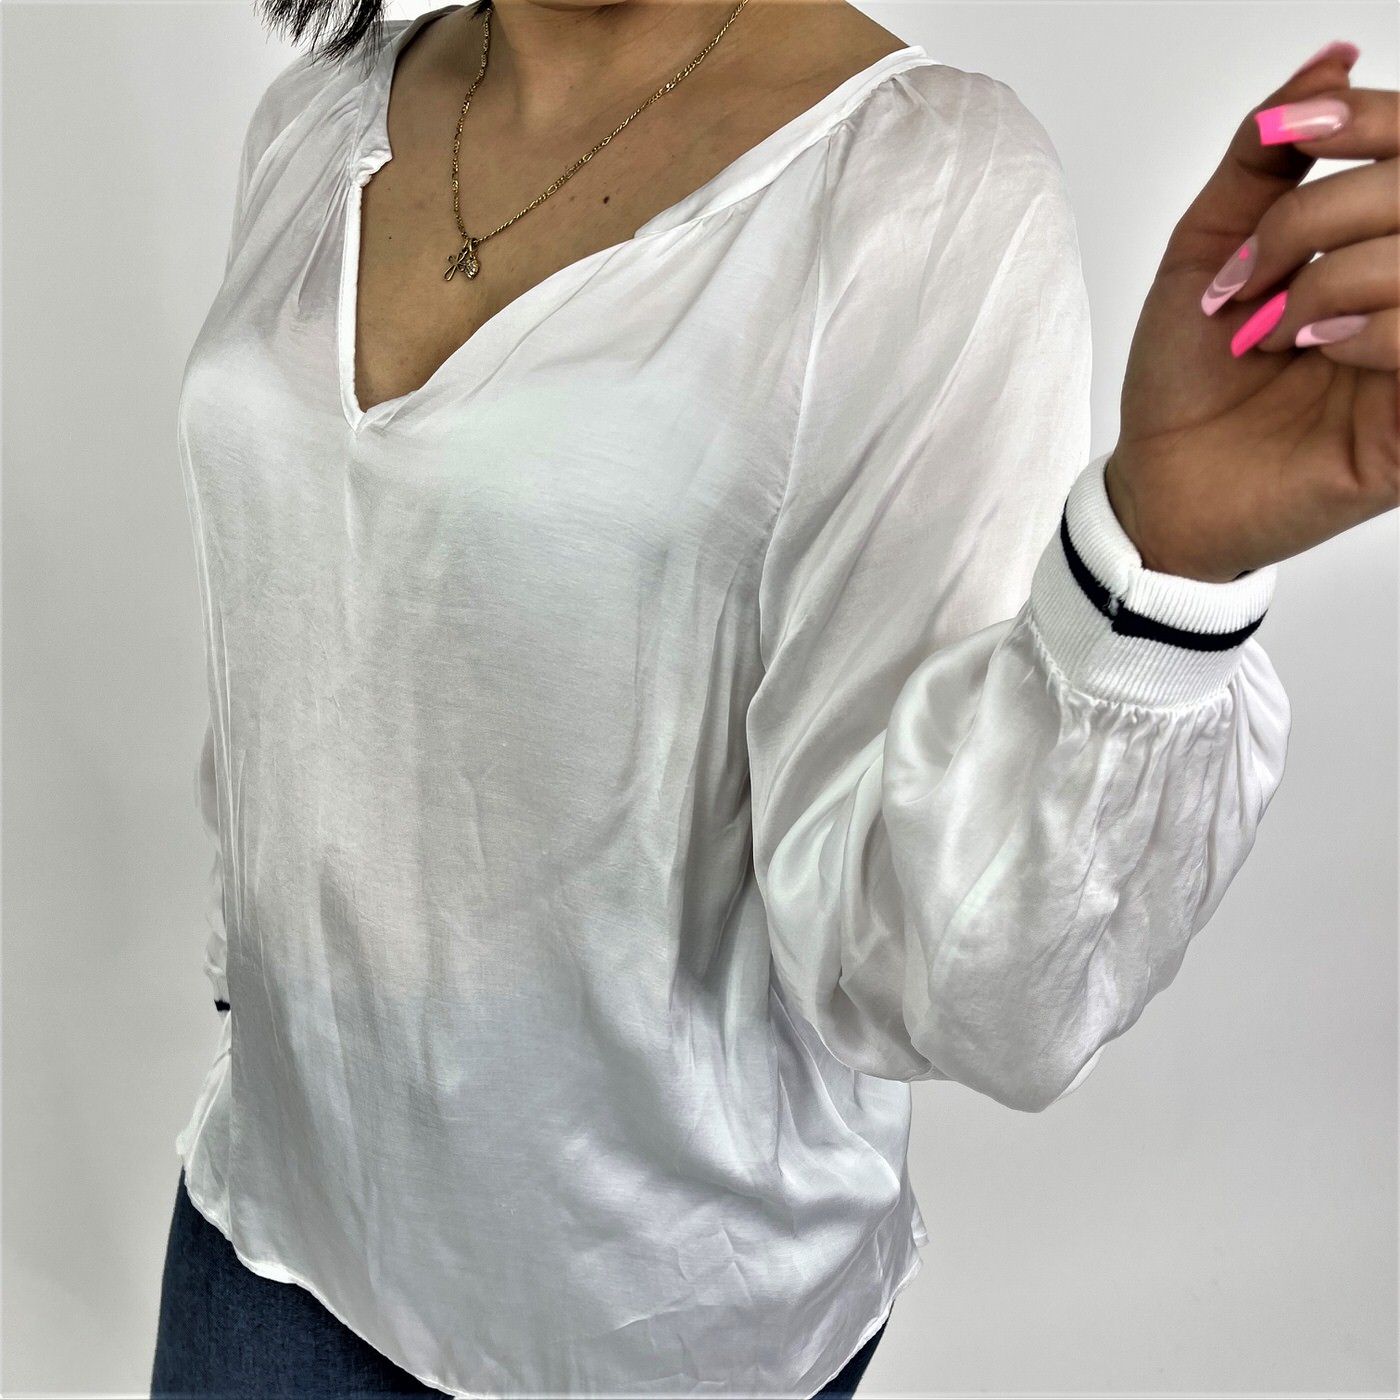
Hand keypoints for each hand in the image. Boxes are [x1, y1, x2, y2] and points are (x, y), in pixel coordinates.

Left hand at [1103, 42, 1397, 583]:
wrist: (1157, 477)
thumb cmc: (1188, 373)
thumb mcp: (1210, 247)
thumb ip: (1264, 157)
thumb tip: (1333, 59)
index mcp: (1378, 238)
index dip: (1373, 118)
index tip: (1300, 128)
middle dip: (1319, 216)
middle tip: (1244, 277)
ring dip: (1330, 281)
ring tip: (1269, 331)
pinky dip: (1368, 330)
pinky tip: (1317, 353)